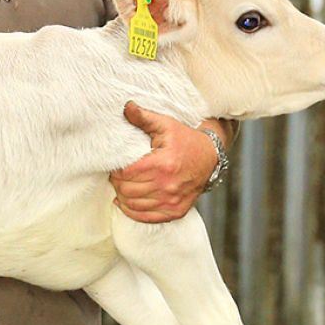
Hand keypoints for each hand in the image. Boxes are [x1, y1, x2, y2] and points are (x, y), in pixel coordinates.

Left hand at [110, 103, 223, 223]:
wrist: (210, 158)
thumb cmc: (185, 140)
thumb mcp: (166, 125)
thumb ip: (144, 117)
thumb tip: (126, 107)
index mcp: (163, 164)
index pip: (126, 173)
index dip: (115, 169)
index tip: (114, 165)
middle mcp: (167, 185)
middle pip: (127, 189)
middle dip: (117, 182)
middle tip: (116, 175)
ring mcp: (172, 201)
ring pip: (133, 204)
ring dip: (122, 196)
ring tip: (122, 186)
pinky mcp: (175, 211)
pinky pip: (145, 217)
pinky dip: (132, 211)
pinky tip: (125, 202)